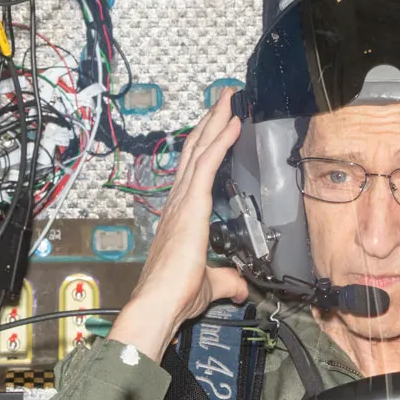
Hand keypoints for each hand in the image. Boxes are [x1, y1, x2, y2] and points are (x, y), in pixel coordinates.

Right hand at [109, 95, 247, 360]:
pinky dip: (221, 141)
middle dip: (210, 121)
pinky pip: (207, 164)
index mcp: (181, 214)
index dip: (207, 144)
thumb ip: (226, 279)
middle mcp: (178, 201)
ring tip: (228, 97)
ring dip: (215, 120)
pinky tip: (234, 123)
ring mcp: (182, 200)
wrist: (159, 303)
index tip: (219, 123)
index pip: (195, 169)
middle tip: (224, 96)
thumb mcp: (210, 283)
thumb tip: (240, 287)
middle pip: (195, 150)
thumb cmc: (174, 295)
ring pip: (199, 149)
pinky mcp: (191, 204)